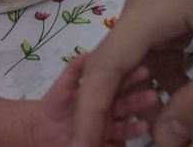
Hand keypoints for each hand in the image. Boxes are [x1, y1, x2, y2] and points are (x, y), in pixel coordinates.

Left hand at [30, 56, 156, 145]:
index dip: (131, 77)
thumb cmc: (53, 105)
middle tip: (152, 96)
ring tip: (145, 123)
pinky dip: (123, 142)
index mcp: (101, 94)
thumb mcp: (63, 85)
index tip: (145, 70)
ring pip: (123, 127)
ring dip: (135, 126)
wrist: (40, 131)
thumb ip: (74, 70)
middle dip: (139, 101)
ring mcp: (107, 130)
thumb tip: (87, 55)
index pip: (119, 85)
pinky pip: (115, 144)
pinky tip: (134, 136)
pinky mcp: (103, 143)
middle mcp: (108, 112)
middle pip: (125, 105)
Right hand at [73, 0, 192, 146]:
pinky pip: (155, 43)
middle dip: (118, 105)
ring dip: (148, 90)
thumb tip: (162, 139)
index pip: (106, 65)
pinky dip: (165, 72)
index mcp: (153, 5)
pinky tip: (187, 91)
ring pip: (136, 55)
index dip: (90, 111)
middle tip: (126, 141)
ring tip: (171, 122)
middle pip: (116, 60)